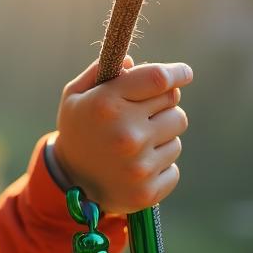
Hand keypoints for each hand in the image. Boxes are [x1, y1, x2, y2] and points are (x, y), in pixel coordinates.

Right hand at [53, 56, 192, 214]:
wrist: (68, 183)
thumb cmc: (78, 130)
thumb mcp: (76, 96)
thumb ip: (101, 72)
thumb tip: (132, 61)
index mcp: (107, 105)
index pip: (158, 79)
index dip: (177, 73)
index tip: (184, 73)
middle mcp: (126, 134)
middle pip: (174, 105)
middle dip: (163, 105)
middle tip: (142, 115)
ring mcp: (139, 165)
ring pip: (176, 136)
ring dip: (162, 137)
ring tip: (135, 145)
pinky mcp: (148, 191)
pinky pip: (173, 167)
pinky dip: (159, 166)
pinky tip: (137, 168)